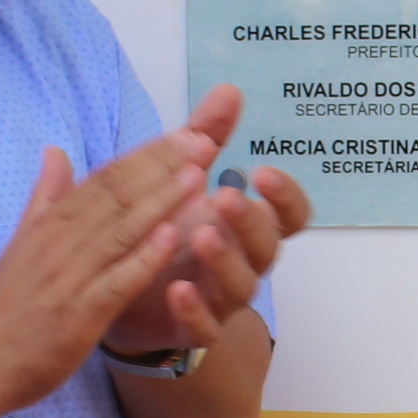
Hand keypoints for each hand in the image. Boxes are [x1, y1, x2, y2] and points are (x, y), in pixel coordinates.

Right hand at [0, 126, 217, 417]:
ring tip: (197, 175)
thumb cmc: (7, 306)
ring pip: (121, 231)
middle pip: (116, 196)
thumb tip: (54, 152)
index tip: (182, 133)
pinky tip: (174, 237)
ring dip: (161, 202)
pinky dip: (145, 258)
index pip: (104, 179)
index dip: (145, 155)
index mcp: (51, 224)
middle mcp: (60, 243)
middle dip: (161, 167)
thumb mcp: (23, 243)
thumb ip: (45, 198)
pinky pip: (117, 281)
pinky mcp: (78, 315)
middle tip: (202, 141)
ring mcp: (69, 278)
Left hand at [97, 86, 308, 359]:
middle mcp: (242, 260)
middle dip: (250, 220)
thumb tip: (228, 89)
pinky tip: (176, 289)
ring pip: (241, 286)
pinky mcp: (192, 328)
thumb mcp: (183, 180)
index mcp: (246, 225)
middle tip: (225, 197)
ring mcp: (220, 297)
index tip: (264, 171)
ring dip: (224, 260)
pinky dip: (194, 310)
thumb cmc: (168, 231)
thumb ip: (208, 137)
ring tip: (202, 236)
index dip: (286, 197)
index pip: (290, 214)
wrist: (126, 297)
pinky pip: (204, 327)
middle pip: (267, 246)